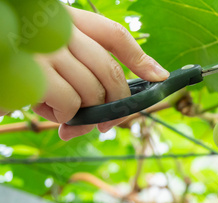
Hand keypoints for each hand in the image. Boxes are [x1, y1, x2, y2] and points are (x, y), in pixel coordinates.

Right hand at [33, 7, 168, 140]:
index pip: (113, 35)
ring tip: (58, 110)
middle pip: (110, 71)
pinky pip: (71, 103)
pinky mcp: (33, 72)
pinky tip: (50, 113)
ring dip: (82, 112)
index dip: (141, 59)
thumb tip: (105, 120)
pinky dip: (66, 116)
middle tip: (106, 124)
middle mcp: (58, 30)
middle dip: (116, 104)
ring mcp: (46, 50)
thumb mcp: (49, 62)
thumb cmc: (16, 62)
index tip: (160, 78)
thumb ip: (81, 81)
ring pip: (93, 91)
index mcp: (66, 21)